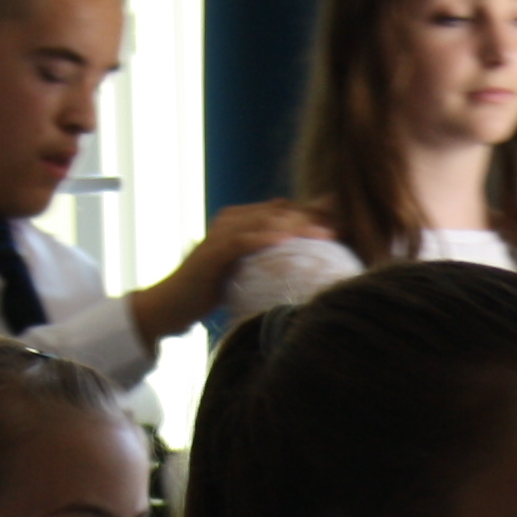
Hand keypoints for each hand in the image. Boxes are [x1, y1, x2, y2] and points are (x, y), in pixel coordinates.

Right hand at [139, 203, 331, 341]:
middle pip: (279, 211)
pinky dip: (263, 239)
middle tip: (342, 225)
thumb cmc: (213, 291)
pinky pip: (240, 241)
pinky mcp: (210, 253)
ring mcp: (219, 234)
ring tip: (324, 232)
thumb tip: (308, 260)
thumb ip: (272, 259)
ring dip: (296, 225)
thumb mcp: (249, 272)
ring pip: (263, 222)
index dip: (315, 213)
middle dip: (312, 216)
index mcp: (242, 221)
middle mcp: (231, 220)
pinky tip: (286, 241)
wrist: (171, 306)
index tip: (345, 222)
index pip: (285, 210)